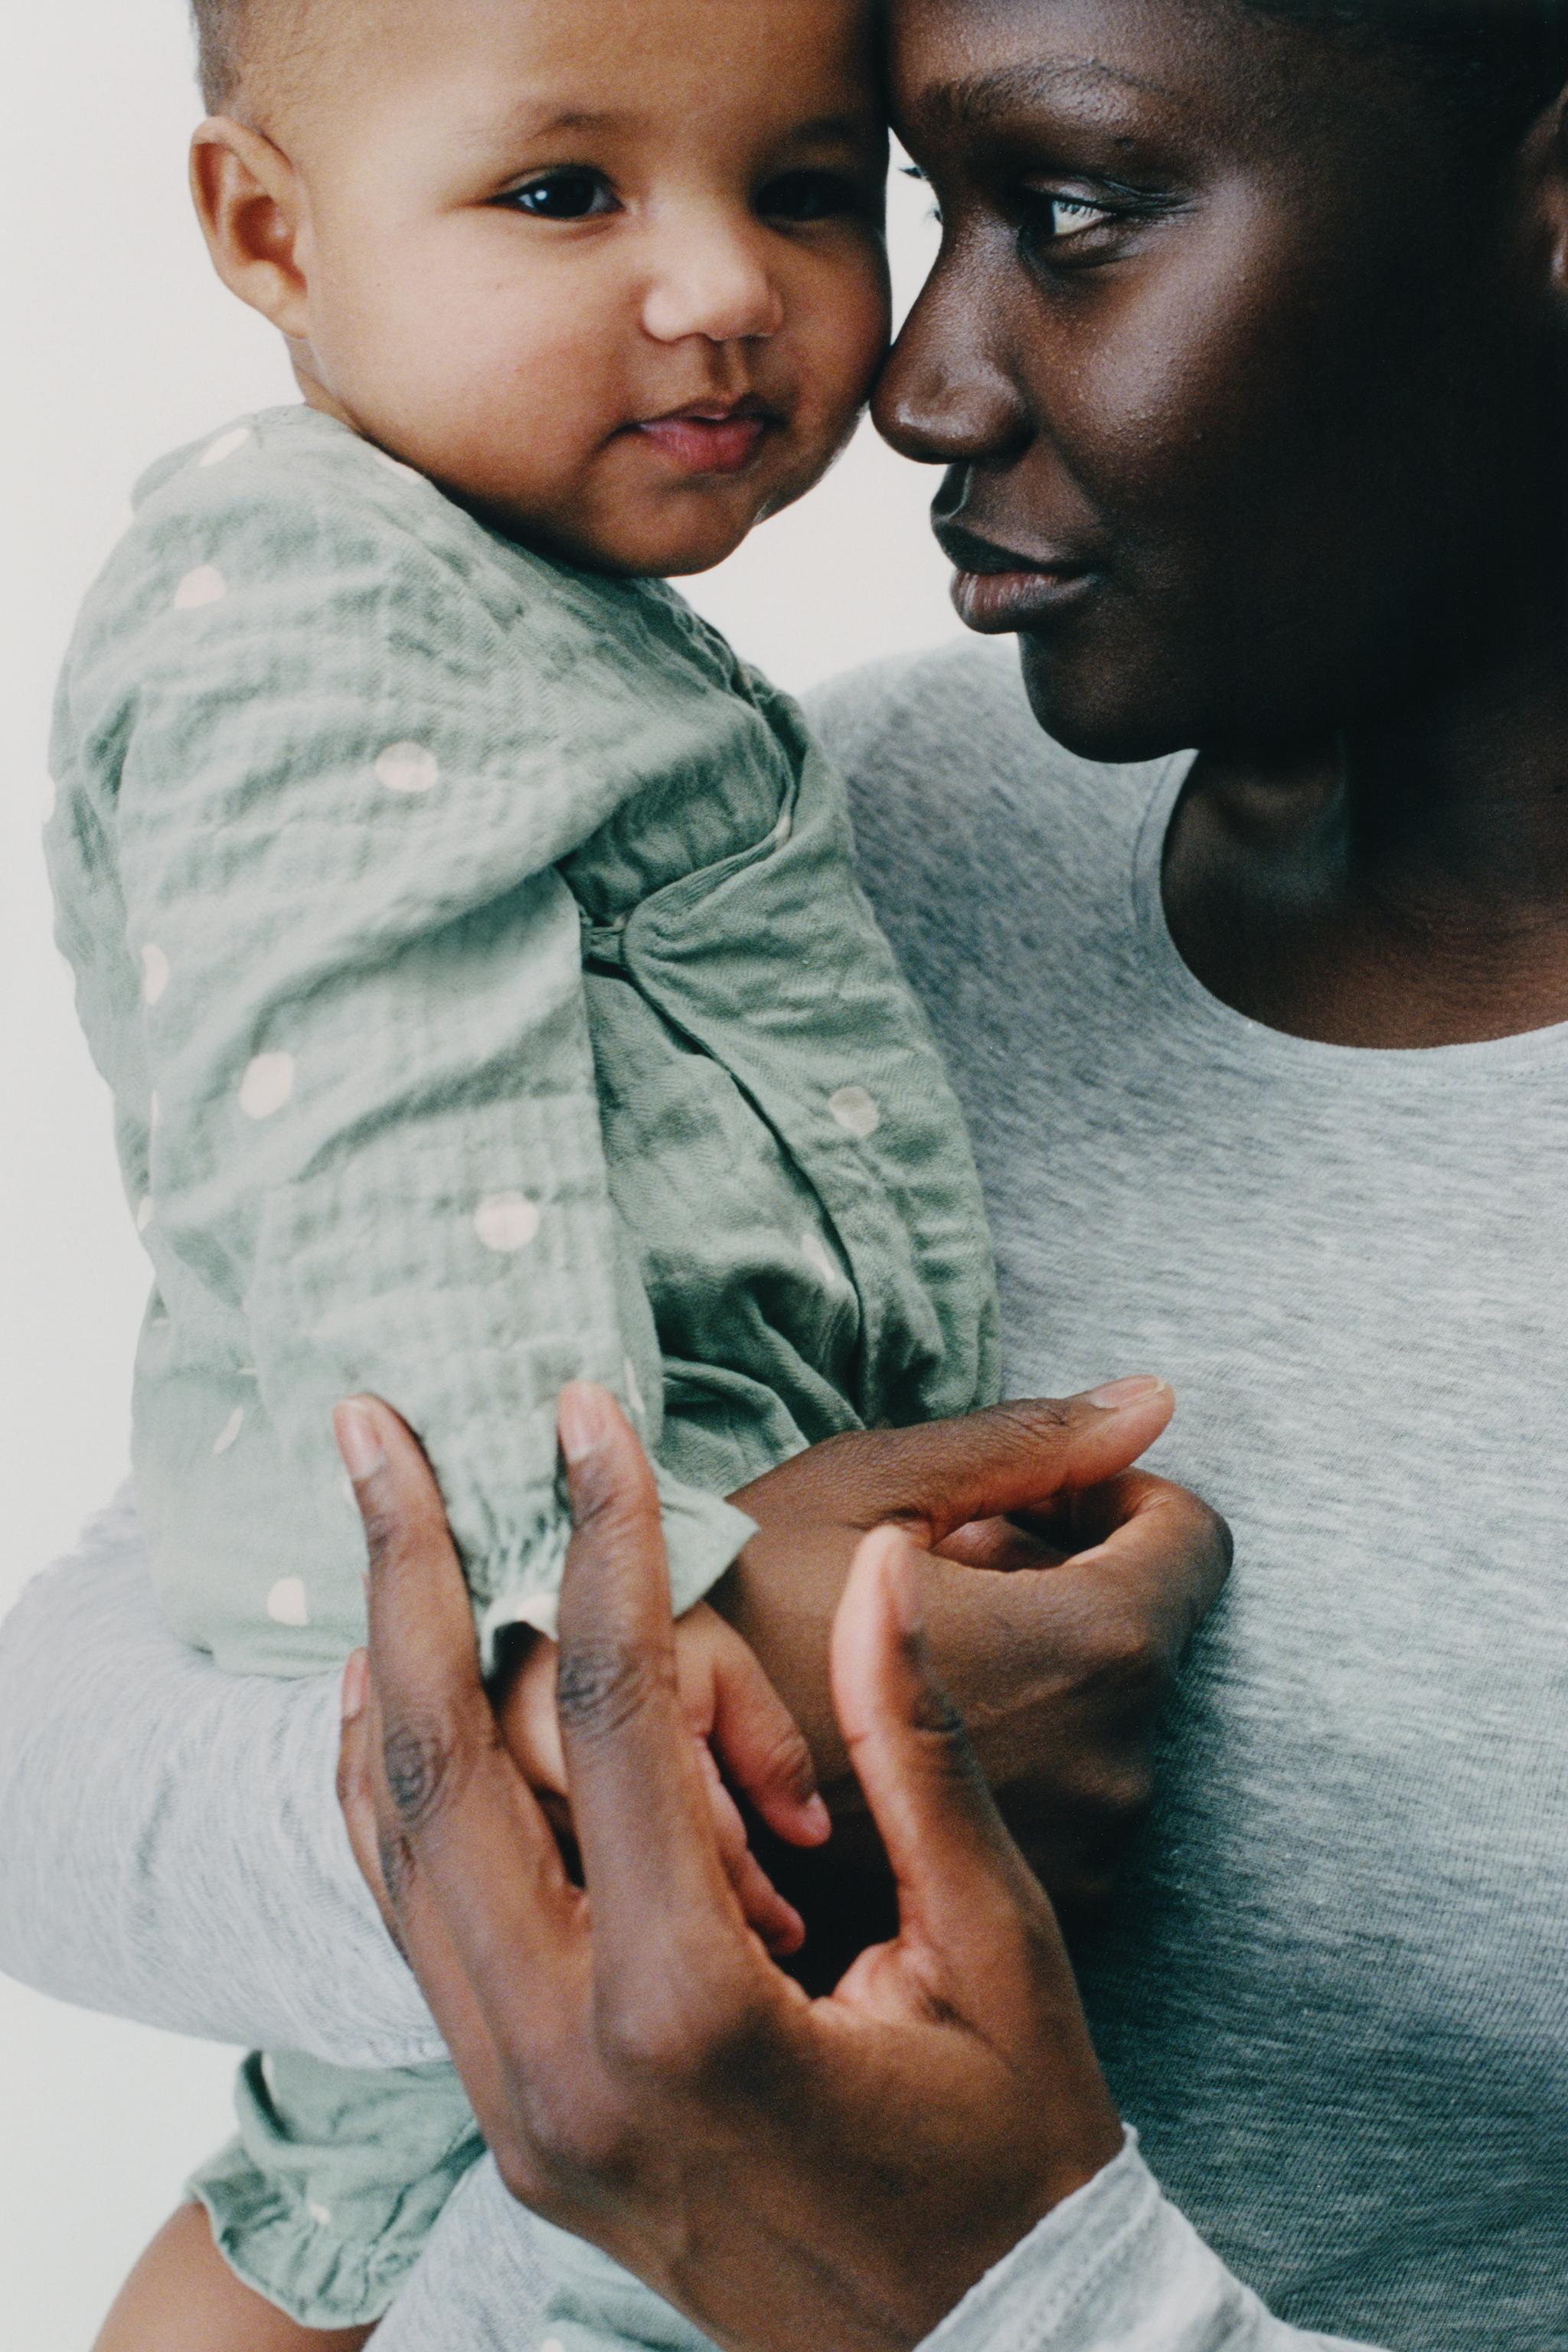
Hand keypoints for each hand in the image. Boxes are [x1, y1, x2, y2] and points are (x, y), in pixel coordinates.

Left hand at [337, 1385, 1123, 2351]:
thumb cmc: (1017, 2160)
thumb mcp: (1000, 1953)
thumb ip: (921, 1753)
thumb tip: (879, 1573)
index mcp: (693, 2010)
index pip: (617, 1711)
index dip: (605, 1533)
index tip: (585, 1407)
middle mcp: (563, 2061)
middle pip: (438, 1761)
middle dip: (404, 1567)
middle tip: (371, 1423)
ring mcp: (517, 2104)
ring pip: (392, 1844)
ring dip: (377, 1668)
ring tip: (376, 1524)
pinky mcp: (514, 2121)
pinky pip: (413, 1924)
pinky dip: (389, 1793)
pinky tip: (395, 1698)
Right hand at [717, 1382, 1230, 1908]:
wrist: (611, 1796)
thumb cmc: (731, 1616)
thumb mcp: (867, 1491)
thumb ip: (1025, 1445)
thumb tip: (1153, 1399)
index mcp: (1088, 1649)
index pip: (1189, 1537)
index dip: (1103, 1494)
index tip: (1011, 1502)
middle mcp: (1114, 1771)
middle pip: (1140, 1628)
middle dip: (1049, 1578)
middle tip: (921, 1567)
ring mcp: (1081, 1859)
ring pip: (1098, 1712)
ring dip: (1024, 1659)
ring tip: (890, 1651)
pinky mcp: (1034, 1918)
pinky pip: (1058, 1793)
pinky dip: (1003, 1744)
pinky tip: (894, 1735)